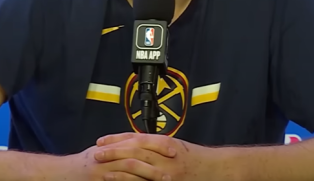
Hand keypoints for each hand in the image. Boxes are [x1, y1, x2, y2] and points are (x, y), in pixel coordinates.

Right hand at [59, 141, 176, 180]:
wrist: (63, 173)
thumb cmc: (84, 164)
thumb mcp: (102, 151)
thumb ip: (120, 147)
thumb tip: (141, 145)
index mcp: (112, 145)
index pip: (139, 140)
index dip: (157, 143)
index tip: (172, 148)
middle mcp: (109, 154)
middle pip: (137, 153)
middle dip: (157, 159)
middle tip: (172, 166)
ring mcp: (104, 168)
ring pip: (130, 168)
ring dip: (149, 174)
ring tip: (163, 179)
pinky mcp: (101, 180)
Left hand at [95, 133, 213, 180]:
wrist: (217, 169)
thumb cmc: (197, 158)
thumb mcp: (176, 146)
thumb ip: (156, 145)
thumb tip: (134, 143)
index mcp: (166, 143)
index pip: (136, 138)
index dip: (117, 139)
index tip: (102, 140)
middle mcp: (166, 157)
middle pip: (135, 152)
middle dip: (114, 152)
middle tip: (96, 153)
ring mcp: (168, 174)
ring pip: (139, 170)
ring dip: (119, 171)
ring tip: (103, 171)